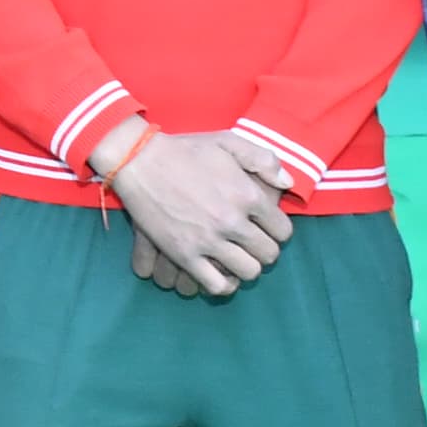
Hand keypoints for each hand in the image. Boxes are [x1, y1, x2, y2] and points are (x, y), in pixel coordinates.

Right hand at [103, 127, 295, 297]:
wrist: (139, 161)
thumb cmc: (184, 150)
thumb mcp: (227, 142)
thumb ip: (263, 159)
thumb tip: (288, 184)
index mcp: (247, 194)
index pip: (282, 230)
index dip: (278, 232)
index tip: (266, 229)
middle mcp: (232, 221)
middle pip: (268, 254)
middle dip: (264, 251)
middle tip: (252, 245)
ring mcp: (208, 240)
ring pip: (248, 272)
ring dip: (246, 268)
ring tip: (237, 258)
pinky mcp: (185, 255)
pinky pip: (217, 285)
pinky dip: (224, 284)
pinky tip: (219, 273)